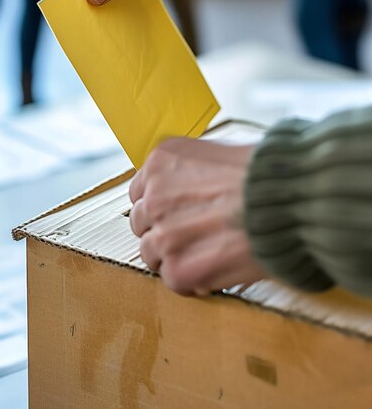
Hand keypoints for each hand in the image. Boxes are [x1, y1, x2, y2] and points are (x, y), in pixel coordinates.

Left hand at [129, 137, 266, 295]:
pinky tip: (216, 268)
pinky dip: (193, 280)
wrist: (292, 199)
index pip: (141, 192)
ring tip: (209, 253)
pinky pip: (172, 280)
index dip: (161, 207)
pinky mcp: (179, 266)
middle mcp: (154, 193)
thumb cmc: (267, 174)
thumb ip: (189, 172)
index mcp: (161, 160)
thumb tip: (185, 191)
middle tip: (195, 236)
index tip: (179, 214)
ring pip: (151, 253)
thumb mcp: (218, 153)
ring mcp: (164, 231)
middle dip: (164, 231)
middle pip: (142, 223)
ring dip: (176, 257)